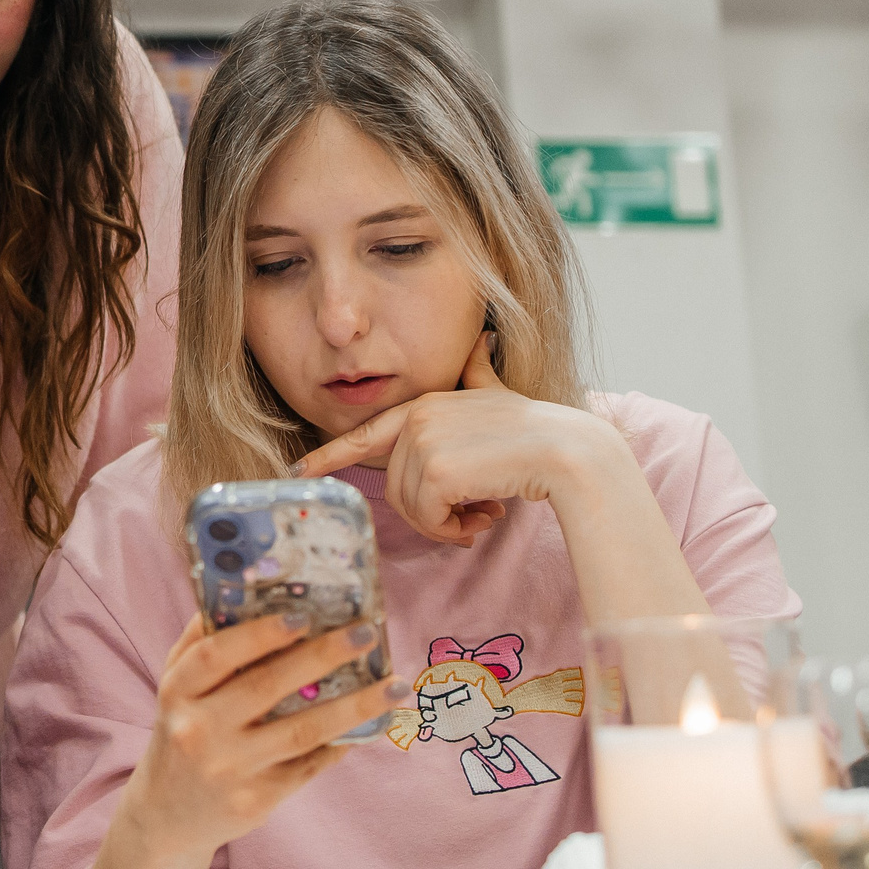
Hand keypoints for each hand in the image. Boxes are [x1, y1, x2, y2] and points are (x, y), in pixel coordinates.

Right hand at [124, 612, 404, 861]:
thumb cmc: (181, 734)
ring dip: (355, 705)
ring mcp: (229, 769)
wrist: (168, 816)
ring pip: (302, 730)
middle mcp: (199, 730)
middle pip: (267, 686)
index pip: (217, 654)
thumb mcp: (175, 689)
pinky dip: (342, 743)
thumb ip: (200, 643)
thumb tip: (242, 591)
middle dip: (323, 656)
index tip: (304, 615)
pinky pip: (309, 765)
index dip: (260, 633)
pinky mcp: (256, 801)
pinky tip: (372, 724)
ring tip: (394, 685)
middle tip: (365, 633)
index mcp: (177, 693)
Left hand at [298, 334, 630, 545]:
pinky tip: (484, 516)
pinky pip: (427, 518)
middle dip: (430, 511)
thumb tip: (481, 339)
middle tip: (472, 514)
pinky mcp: (435, 469)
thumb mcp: (497, 396)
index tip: (300, 469)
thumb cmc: (535, 430)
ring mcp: (423, 441)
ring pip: (409, 506)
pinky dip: (452, 529)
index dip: (330, 455)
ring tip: (481, 513)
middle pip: (395, 488)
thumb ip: (477, 374)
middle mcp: (416, 418)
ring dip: (445, 523)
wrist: (568, 451)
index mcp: (423, 405)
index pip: (366, 434)